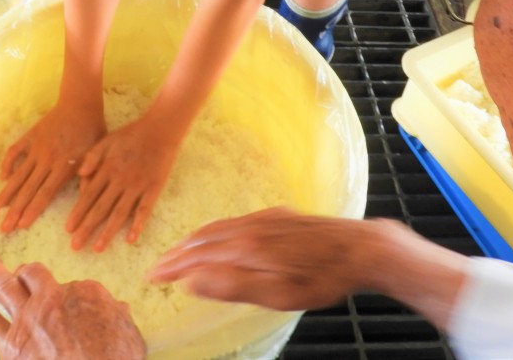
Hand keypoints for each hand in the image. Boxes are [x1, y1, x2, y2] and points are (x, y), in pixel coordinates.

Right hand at [0, 98, 106, 232]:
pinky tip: (2, 178)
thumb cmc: (92, 130)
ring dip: (6, 194)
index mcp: (64, 165)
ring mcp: (36, 148)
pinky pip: (14, 152)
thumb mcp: (97, 156)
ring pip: (18, 175)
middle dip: (14, 211)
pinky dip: (7, 164)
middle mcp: (46, 159)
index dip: (32, 210)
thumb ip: (90, 179)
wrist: (80, 103)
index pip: (45, 193)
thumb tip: (86, 203)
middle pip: (28, 189)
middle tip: (3, 228)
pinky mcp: (30, 137)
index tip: (21, 225)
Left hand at [0, 248, 145, 358]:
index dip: (75, 300)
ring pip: (4, 287)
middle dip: (27, 272)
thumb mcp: (130, 336)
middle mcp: (52, 299)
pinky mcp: (10, 344)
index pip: (76, 289)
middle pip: (35, 275)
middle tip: (21, 270)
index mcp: (85, 294)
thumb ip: (119, 319)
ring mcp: (28, 319)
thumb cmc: (117, 359)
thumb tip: (119, 310)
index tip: (80, 313)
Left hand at [65, 116, 182, 251]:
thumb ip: (91, 157)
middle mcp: (120, 180)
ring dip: (108, 232)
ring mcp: (137, 186)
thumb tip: (79, 175)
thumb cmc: (131, 135)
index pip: (88, 195)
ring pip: (119, 213)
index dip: (78, 213)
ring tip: (98, 249)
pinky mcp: (153, 189)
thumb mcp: (107, 140)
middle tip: (75, 246)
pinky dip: (137, 225)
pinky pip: (144, 210)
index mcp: (107, 169)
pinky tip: (130, 240)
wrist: (160, 130)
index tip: (68, 229)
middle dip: (87, 228)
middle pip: (101, 208)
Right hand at [149, 207, 372, 309]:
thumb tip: (191, 281)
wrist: (361, 248)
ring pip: (220, 228)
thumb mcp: (278, 293)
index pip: (197, 256)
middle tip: (158, 267)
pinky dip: (216, 232)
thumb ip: (233, 285)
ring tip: (180, 253)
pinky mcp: (280, 218)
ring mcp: (266, 219)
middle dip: (177, 253)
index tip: (151, 276)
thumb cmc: (322, 277)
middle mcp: (251, 227)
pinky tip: (221, 239)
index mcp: (246, 247)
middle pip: (204, 238)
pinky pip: (236, 222)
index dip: (172, 267)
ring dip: (195, 241)